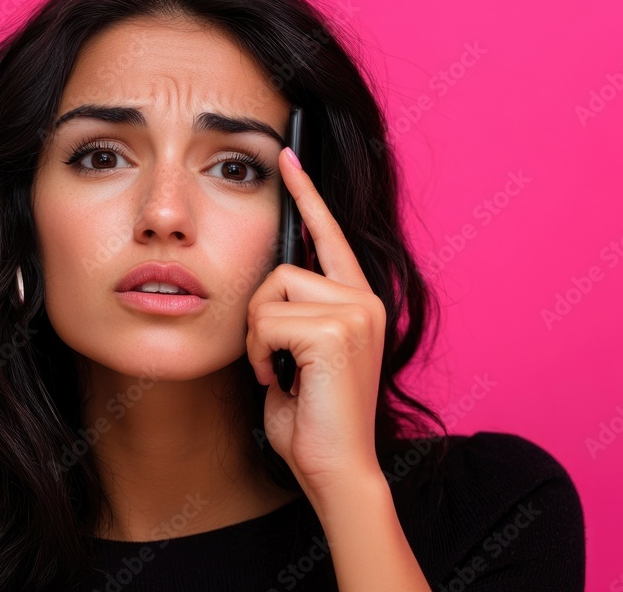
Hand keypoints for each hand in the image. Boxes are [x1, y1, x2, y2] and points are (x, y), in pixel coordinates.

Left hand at [245, 147, 386, 501]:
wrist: (336, 469)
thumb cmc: (312, 419)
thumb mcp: (298, 354)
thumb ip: (291, 314)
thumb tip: (265, 288)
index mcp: (358, 301)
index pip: (329, 235)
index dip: (306, 193)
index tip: (287, 154)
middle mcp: (365, 298)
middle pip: (281, 269)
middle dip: (258, 316)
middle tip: (272, 362)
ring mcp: (357, 311)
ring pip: (271, 291)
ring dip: (259, 338)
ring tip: (280, 374)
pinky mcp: (339, 329)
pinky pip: (268, 320)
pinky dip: (262, 355)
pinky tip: (284, 382)